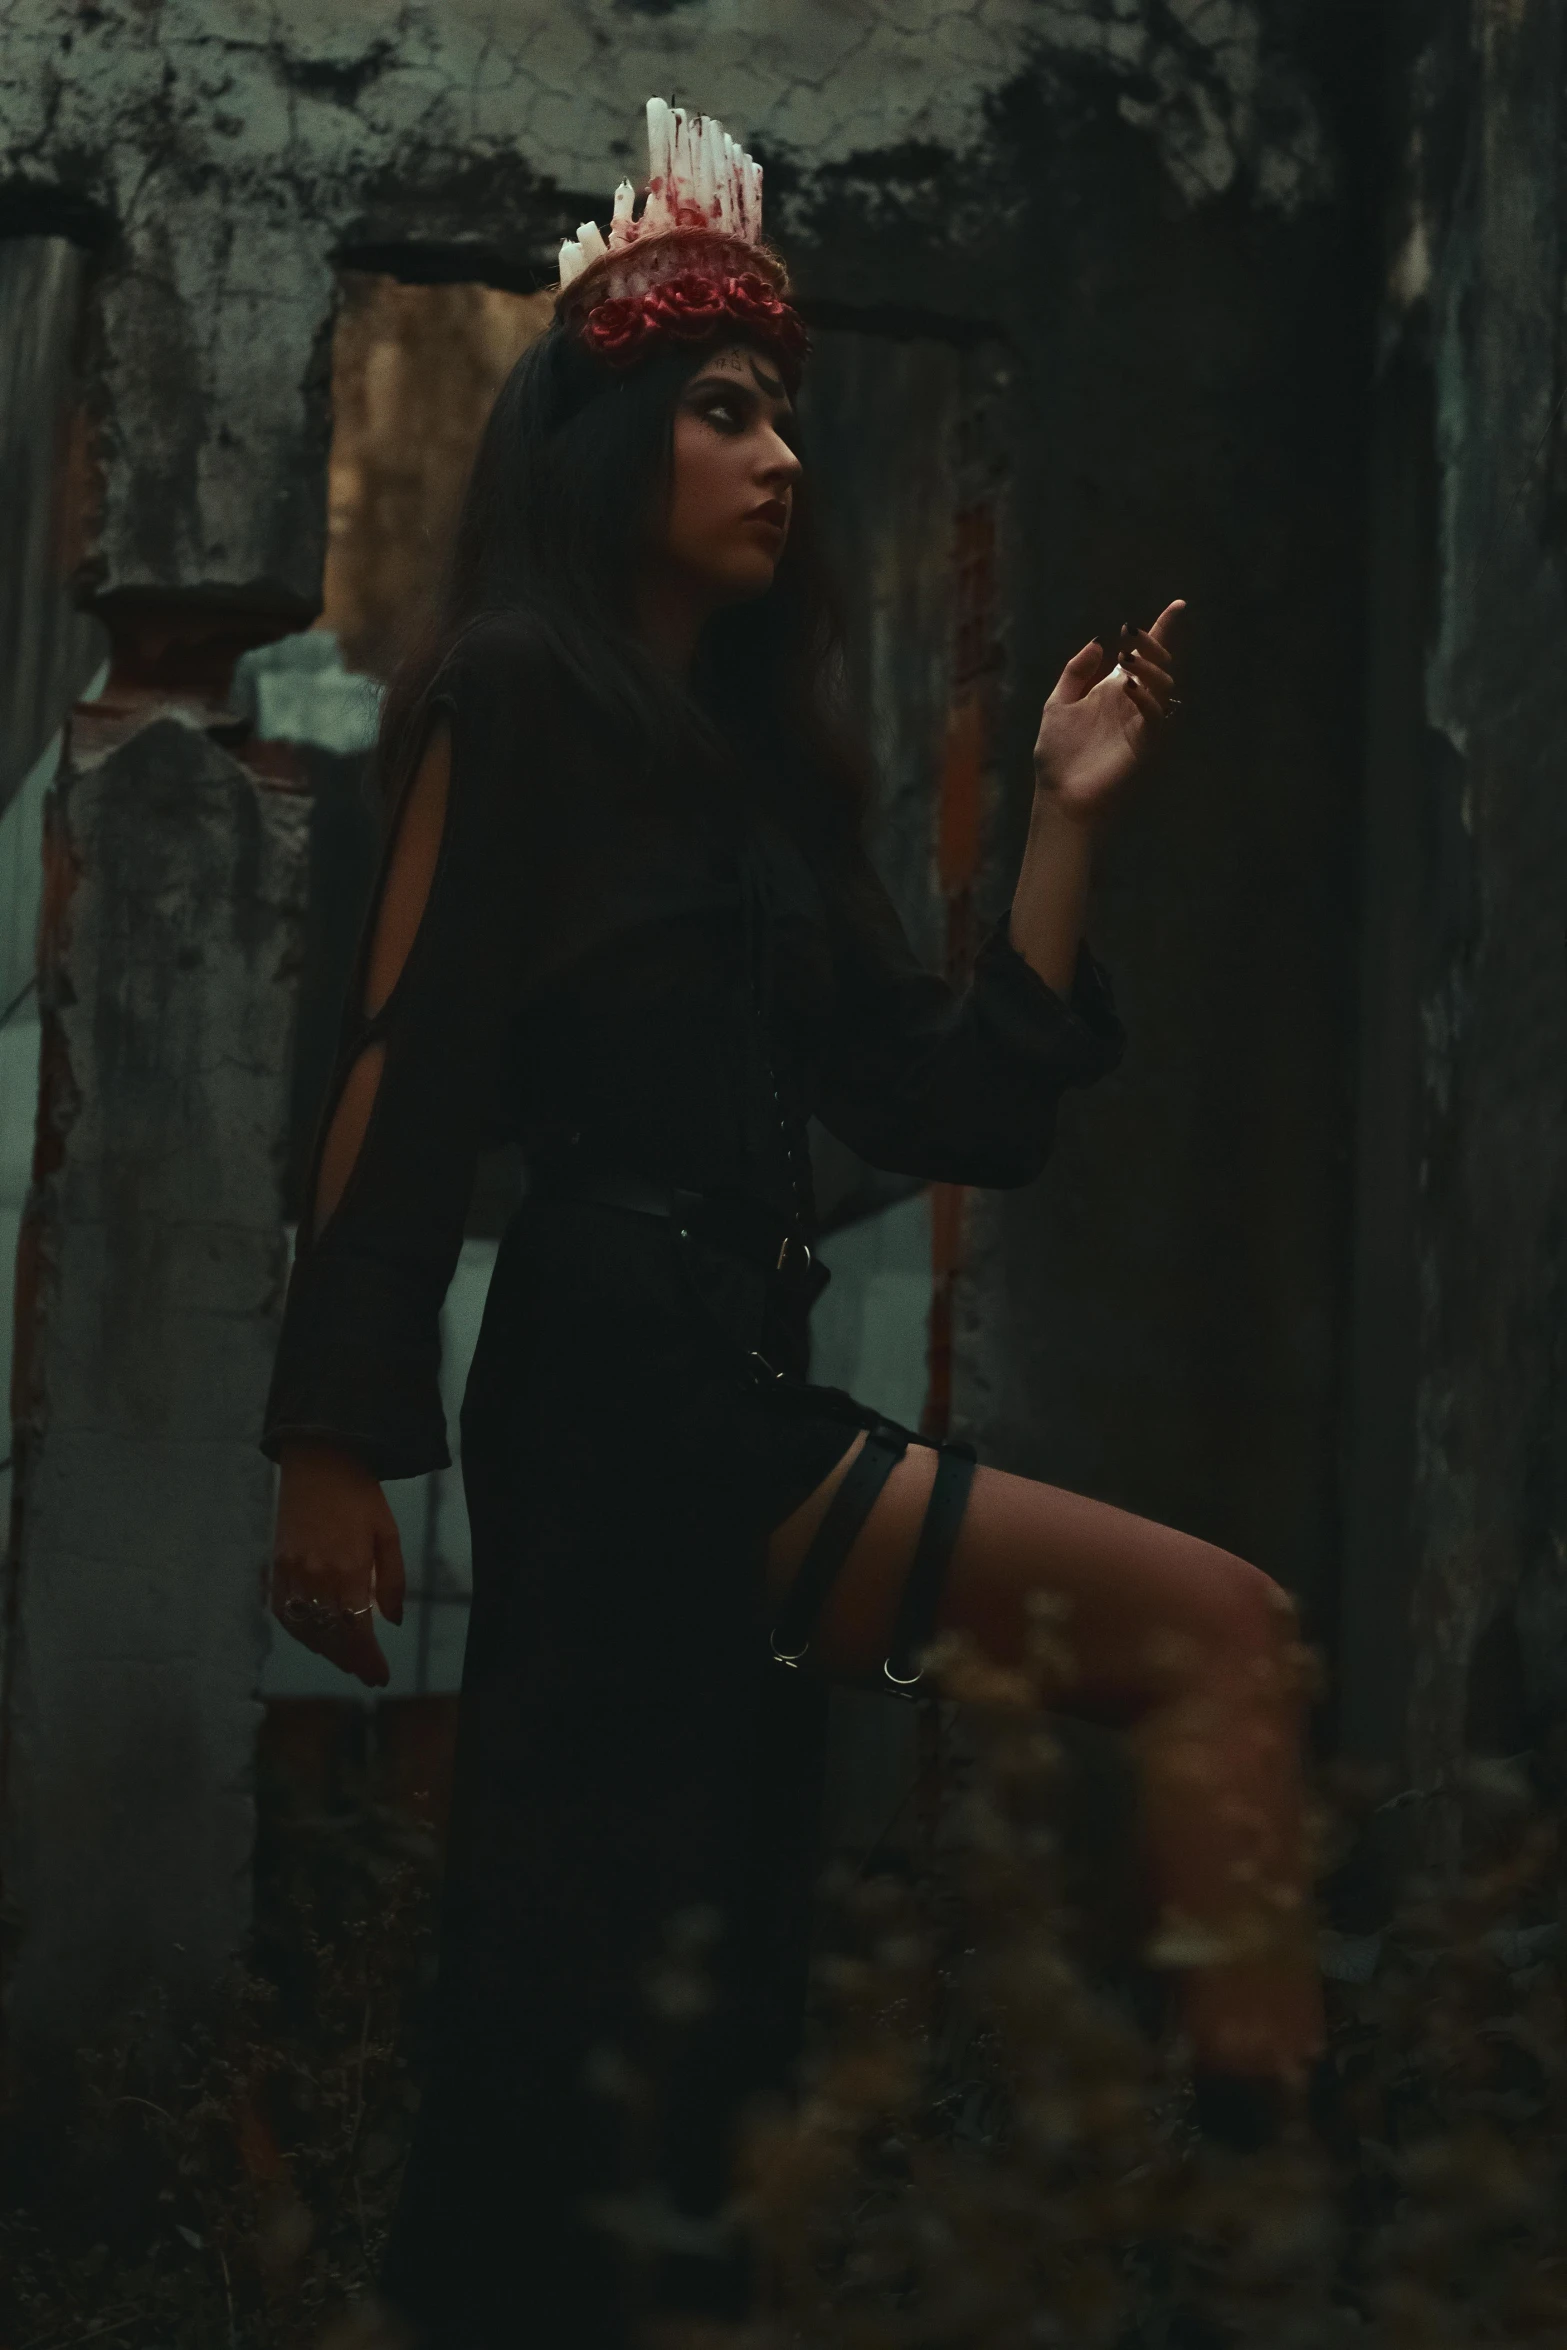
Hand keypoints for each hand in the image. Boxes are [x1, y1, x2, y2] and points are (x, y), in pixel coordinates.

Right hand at [271, 1440, 405, 1689]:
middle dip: (350, 1660)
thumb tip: (393, 1621)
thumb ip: (392, 1580)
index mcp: (348, 1570)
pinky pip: (282, 1612)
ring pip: (305, 1629)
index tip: (380, 1677)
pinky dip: (299, 1631)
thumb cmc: (361, 1495)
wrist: (318, 1461)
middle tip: (366, 1673)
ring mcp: (291, 1573)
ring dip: (325, 1650)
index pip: (357, 1630)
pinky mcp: (275, 1566)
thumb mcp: (388, 1533)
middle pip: (330, 1636)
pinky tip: (314, 1636)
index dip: (368, 1659)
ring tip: (345, 1658)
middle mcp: (316, 1578)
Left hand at [1032, 601, 1184, 824]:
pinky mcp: (1146, 745)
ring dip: (1149, 667)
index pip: (1145, 657)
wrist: (1060, 796)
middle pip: (1161, 666)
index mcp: (1116, 692)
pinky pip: (1158, 715)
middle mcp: (1134, 704)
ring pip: (1165, 686)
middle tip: (1132, 632)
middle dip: (1153, 644)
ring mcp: (1142, 724)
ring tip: (1126, 659)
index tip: (1178, 606)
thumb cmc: (1058, 756)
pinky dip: (1146, 697)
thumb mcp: (1058, 704)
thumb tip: (1097, 643)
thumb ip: (1075, 673)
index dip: (1161, 631)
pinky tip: (1127, 687)